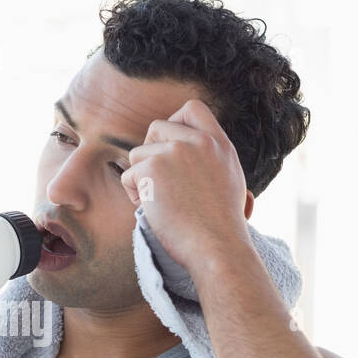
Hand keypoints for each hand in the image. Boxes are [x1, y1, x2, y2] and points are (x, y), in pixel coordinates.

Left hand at [119, 98, 253, 271]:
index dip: (174, 123)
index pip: (192, 109)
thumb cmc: (221, 228)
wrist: (218, 248)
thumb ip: (211, 159)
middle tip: (154, 179)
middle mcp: (199, 141)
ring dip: (140, 177)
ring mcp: (176, 151)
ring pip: (138, 153)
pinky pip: (128, 174)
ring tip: (156, 201)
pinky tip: (149, 209)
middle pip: (157, 127)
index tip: (169, 147)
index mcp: (220, 144)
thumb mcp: (229, 181)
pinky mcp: (154, 167)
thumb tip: (187, 152)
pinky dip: (133, 193)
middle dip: (149, 152)